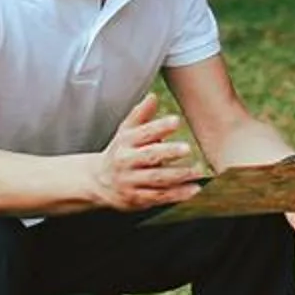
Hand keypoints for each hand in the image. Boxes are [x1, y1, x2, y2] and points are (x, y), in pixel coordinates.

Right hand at [98, 91, 203, 210]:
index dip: (160, 127)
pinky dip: (177, 194)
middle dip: (168, 152)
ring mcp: (131, 181)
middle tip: (187, 148)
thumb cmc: (120, 151)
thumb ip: (140, 115)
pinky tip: (194, 189)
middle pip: (149, 156)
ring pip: (156, 179)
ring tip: (197, 171)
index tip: (176, 121)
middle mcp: (126, 161)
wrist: (97, 181)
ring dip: (178, 175)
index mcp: (125, 142)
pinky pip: (159, 196)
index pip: (143, 133)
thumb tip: (153, 96)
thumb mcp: (126, 132)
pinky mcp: (137, 199)